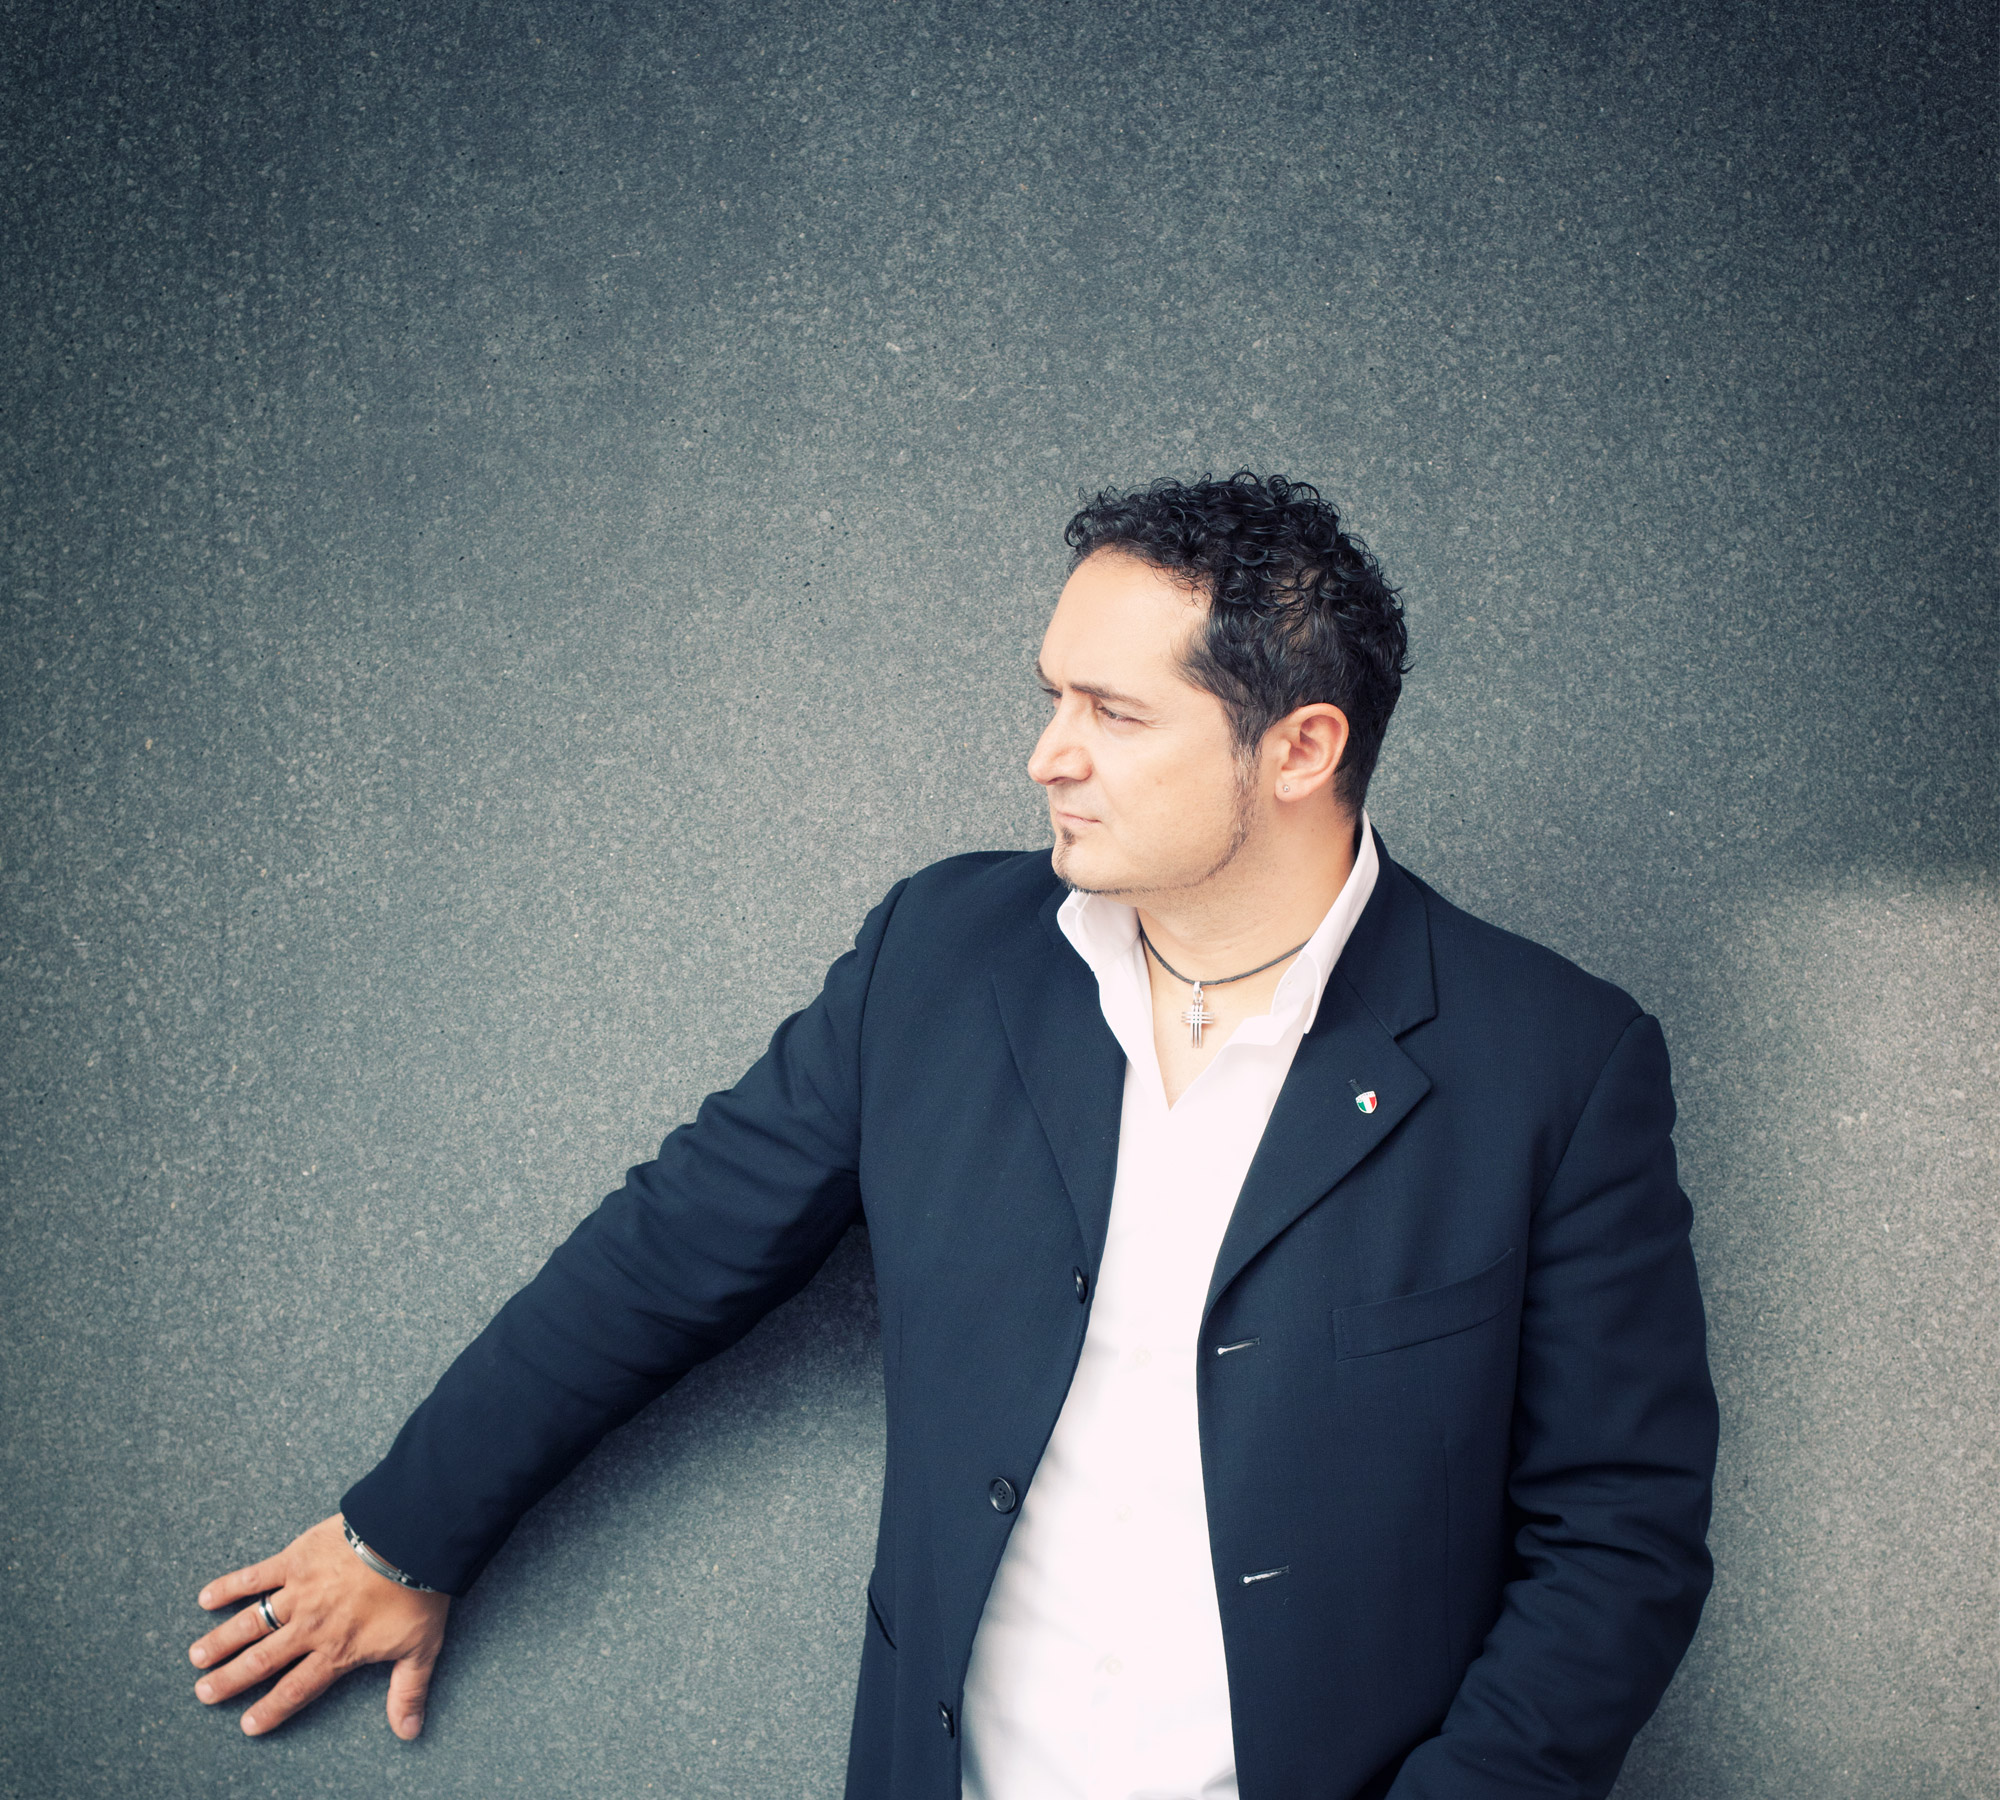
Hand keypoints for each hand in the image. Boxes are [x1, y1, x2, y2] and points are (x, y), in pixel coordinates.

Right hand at [189, 1513, 451, 1737]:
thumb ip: (408, 1692)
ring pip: (250, 1624)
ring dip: (221, 1642)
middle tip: (205, 1692)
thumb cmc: (418, 1592)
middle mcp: (310, 1628)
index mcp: (337, 1651)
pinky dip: (229, 1587)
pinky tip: (206, 1598)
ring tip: (196, 1657)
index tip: (248, 1724)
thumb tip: (408, 1733)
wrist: (412, 1539)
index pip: (296, 1690)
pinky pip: (255, 1576)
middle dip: (230, 1680)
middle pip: (262, 1661)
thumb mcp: (421, 1648)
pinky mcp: (296, 1559)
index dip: (271, 1710)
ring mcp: (299, 1593)